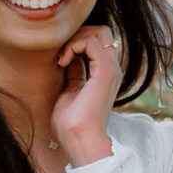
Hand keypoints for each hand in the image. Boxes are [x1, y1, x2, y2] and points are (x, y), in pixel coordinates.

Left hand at [50, 24, 120, 164]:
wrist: (80, 140)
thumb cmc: (72, 124)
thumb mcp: (70, 91)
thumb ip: (74, 73)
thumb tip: (68, 59)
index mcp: (105, 73)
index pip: (98, 40)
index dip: (78, 41)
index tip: (60, 58)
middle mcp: (112, 69)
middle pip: (101, 31)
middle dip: (77, 34)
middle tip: (61, 53)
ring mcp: (110, 69)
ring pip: (98, 32)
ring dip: (74, 38)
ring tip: (62, 58)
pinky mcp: (104, 72)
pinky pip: (91, 42)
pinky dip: (73, 46)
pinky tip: (63, 62)